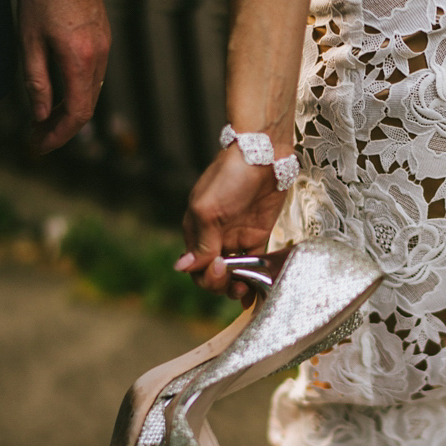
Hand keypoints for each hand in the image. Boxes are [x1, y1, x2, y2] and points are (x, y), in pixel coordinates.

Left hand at [18, 0, 111, 154]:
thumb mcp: (28, 40)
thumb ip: (36, 81)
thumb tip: (39, 115)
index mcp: (79, 59)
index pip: (77, 113)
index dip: (59, 135)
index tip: (39, 145)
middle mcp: (99, 59)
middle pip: (86, 108)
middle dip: (61, 129)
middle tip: (35, 138)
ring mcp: (104, 50)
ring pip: (90, 95)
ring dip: (68, 112)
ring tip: (42, 120)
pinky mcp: (103, 42)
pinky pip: (93, 79)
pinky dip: (76, 94)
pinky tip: (57, 96)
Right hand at [177, 147, 289, 301]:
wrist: (263, 156)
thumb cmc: (230, 177)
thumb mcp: (210, 210)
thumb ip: (202, 242)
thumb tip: (182, 268)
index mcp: (195, 231)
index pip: (195, 267)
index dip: (205, 274)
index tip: (219, 266)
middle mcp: (214, 237)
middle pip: (211, 273)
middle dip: (219, 283)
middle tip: (234, 280)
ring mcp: (236, 237)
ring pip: (232, 272)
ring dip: (236, 286)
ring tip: (245, 290)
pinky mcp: (257, 235)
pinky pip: (253, 263)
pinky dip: (254, 277)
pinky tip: (257, 290)